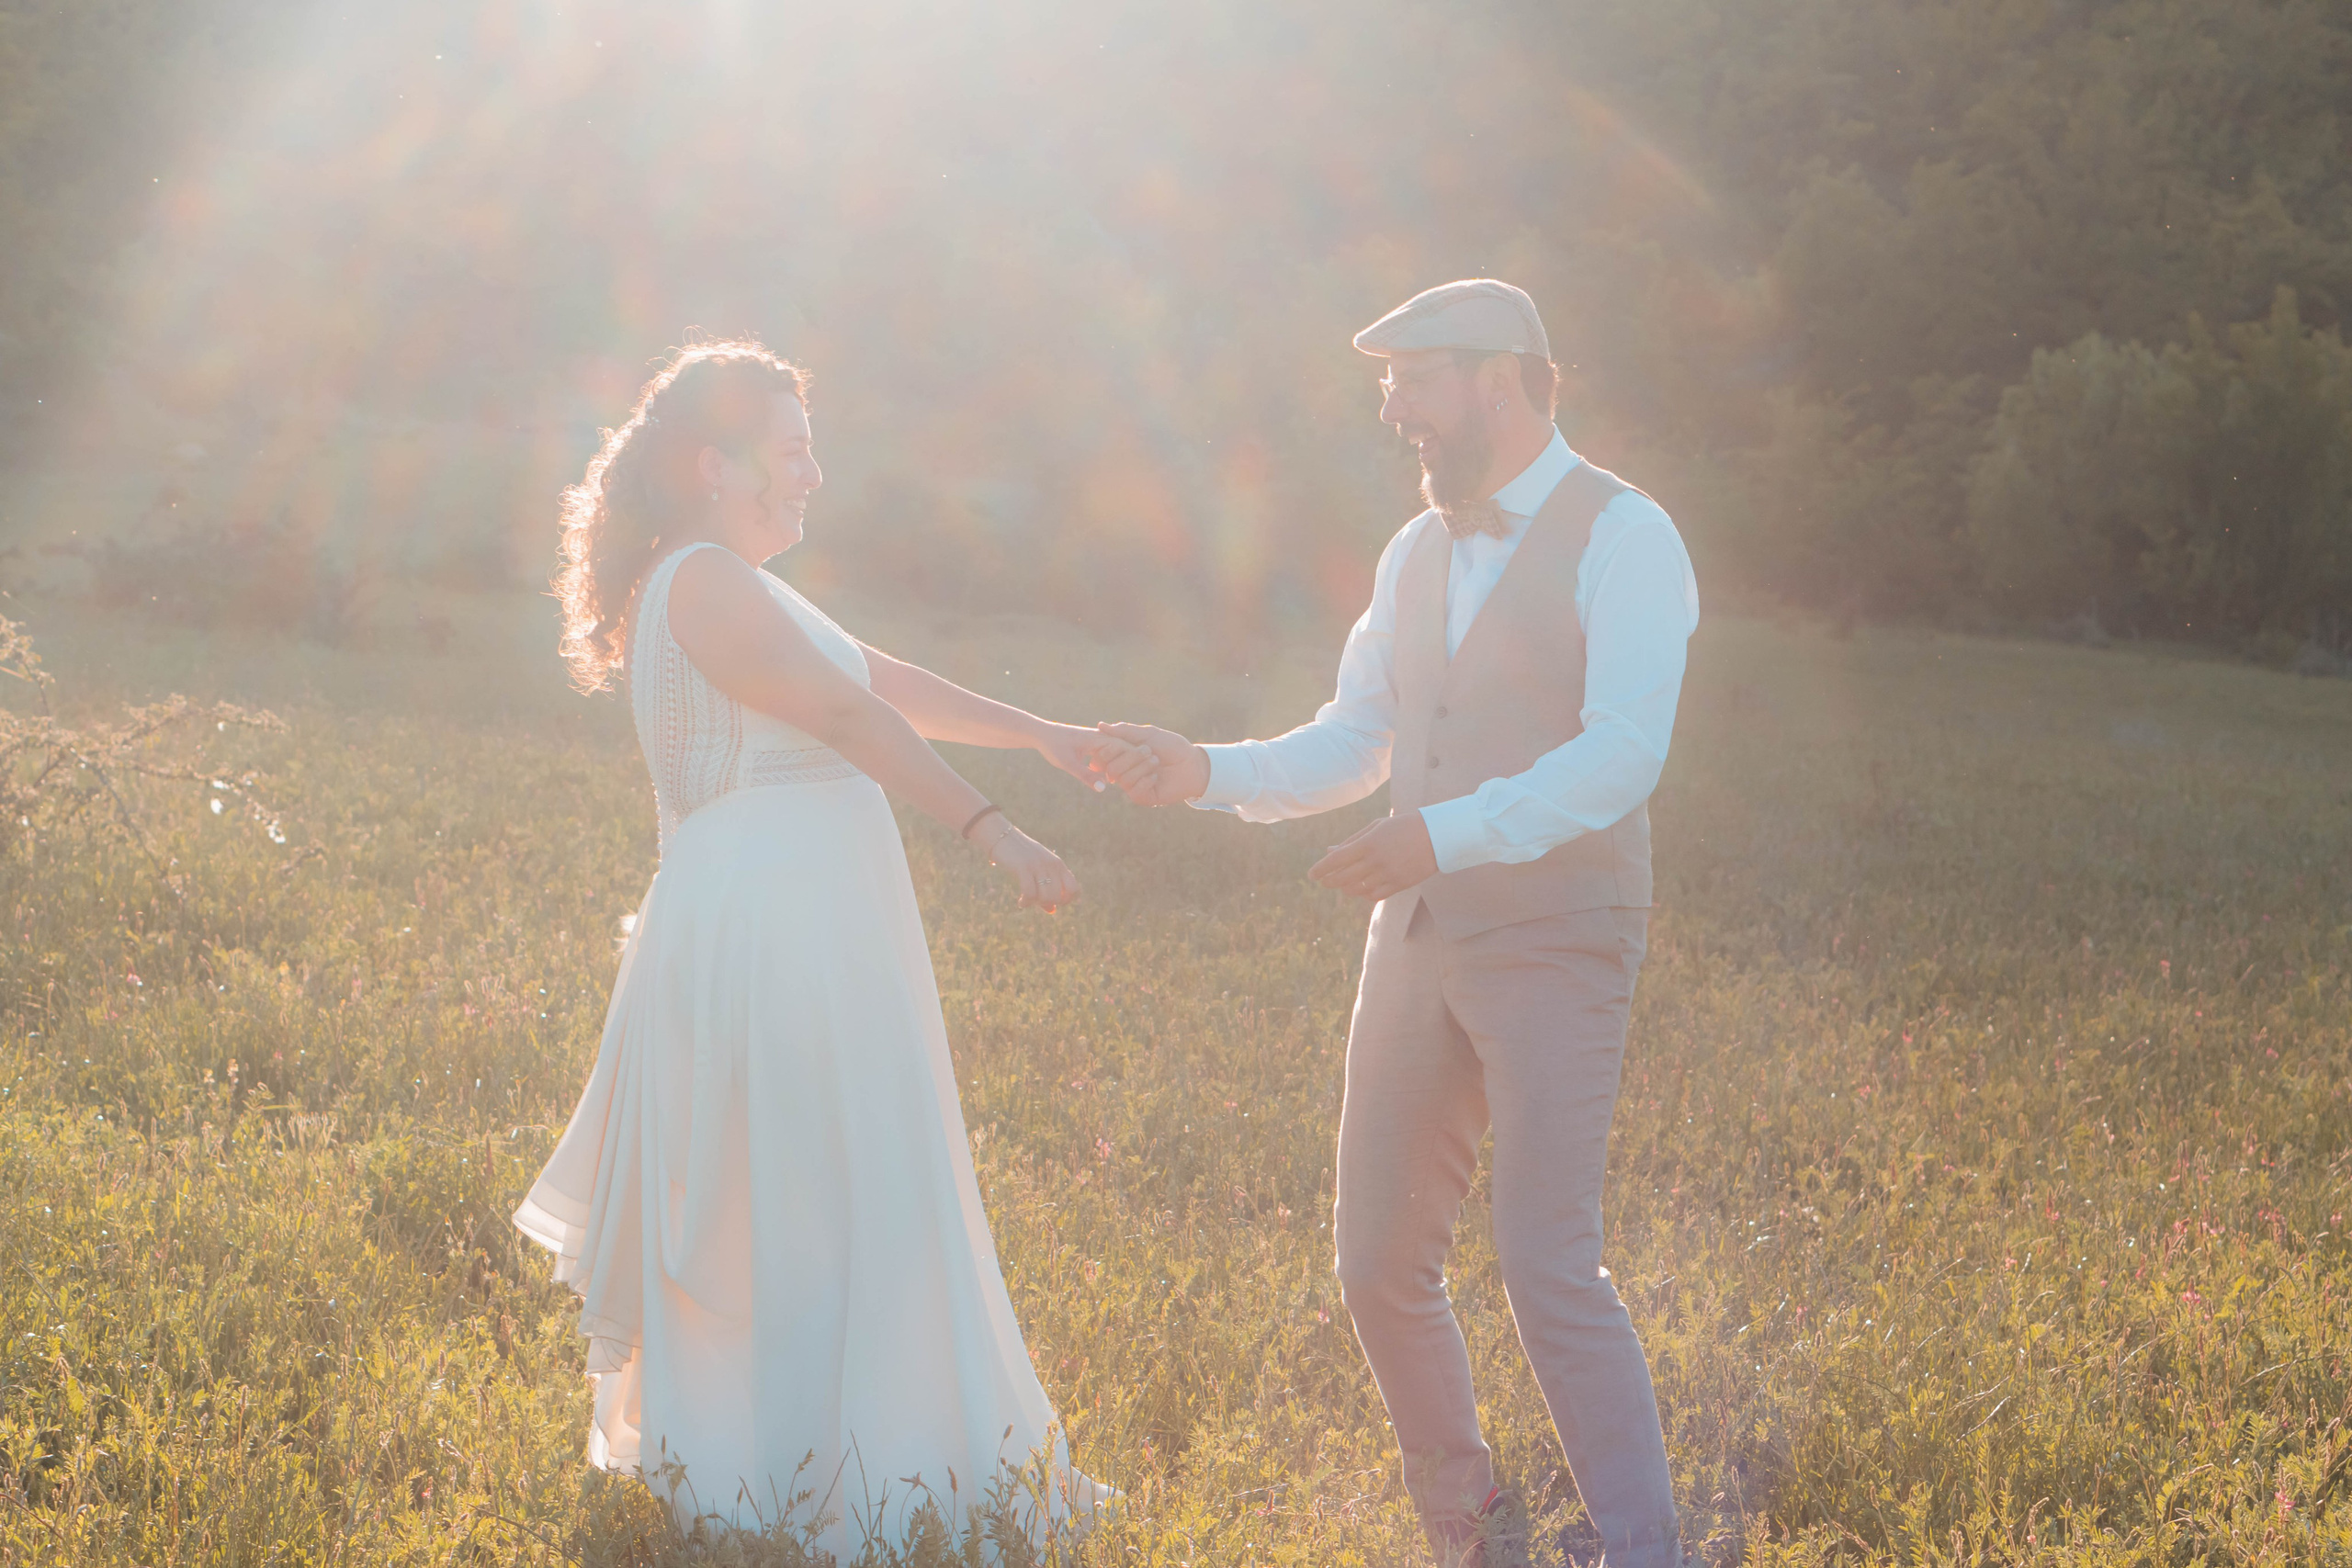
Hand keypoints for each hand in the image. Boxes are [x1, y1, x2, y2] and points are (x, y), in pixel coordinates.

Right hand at [983, 823, 1080, 912]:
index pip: (1074, 889)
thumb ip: (1046, 890)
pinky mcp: (1024, 867)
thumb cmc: (1020, 857)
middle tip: (1035, 900)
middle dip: (1047, 903)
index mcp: (1058, 864)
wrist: (1002, 836)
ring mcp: (1038, 865)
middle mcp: (1051, 865)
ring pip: (1046, 897)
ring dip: (1035, 903)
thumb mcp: (1037, 872)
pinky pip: (1030, 893)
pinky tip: (1021, 902)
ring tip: (1026, 901)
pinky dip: (1026, 902)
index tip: (1053, 901)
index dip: (1066, 900)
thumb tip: (1052, 911)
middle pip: (1058, 897)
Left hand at [1031, 721, 1118, 792]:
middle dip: (1126, 765)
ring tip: (1115, 782)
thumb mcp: (1069, 764)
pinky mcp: (1092, 744)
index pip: (1124, 747)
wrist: (1041, 735)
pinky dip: (1109, 764)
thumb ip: (1086, 776)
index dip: (1130, 762)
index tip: (1126, 778)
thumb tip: (1103, 788)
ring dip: (1118, 765)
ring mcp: (1097, 740)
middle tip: (1123, 782)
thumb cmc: (1054, 747)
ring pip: (1116, 752)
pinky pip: (1107, 753)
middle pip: (1123, 749)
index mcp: (1098, 738)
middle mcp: (1100, 737)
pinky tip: (1106, 778)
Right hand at [1094, 721, 1208, 805]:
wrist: (1192, 764)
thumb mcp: (1149, 734)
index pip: (1102, 756)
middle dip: (1131, 757)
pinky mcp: (1141, 797)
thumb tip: (1100, 725)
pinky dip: (1146, 780)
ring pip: (1122, 779)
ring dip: (1141, 767)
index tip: (1123, 743)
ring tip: (1156, 761)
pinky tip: (1156, 776)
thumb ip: (1126, 731)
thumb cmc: (1171, 747)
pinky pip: (1133, 790)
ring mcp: (1131, 785)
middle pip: (1111, 768)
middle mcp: (1123, 771)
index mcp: (1122, 755)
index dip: (1109, 750)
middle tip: (1149, 751)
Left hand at [1307, 813, 1437, 901]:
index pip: (1336, 860)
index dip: (1321, 869)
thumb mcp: (1375, 827)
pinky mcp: (1399, 885)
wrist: (1436, 836)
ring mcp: (1387, 874)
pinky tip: (1360, 889)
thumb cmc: (1402, 827)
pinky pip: (1374, 895)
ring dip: (1345, 888)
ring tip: (1342, 884)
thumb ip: (1352, 840)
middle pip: (1343, 877)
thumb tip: (1329, 851)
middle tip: (1323, 881)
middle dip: (1329, 880)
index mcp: (1368, 843)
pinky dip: (1363, 894)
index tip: (1311, 875)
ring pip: (1357, 889)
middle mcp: (1375, 861)